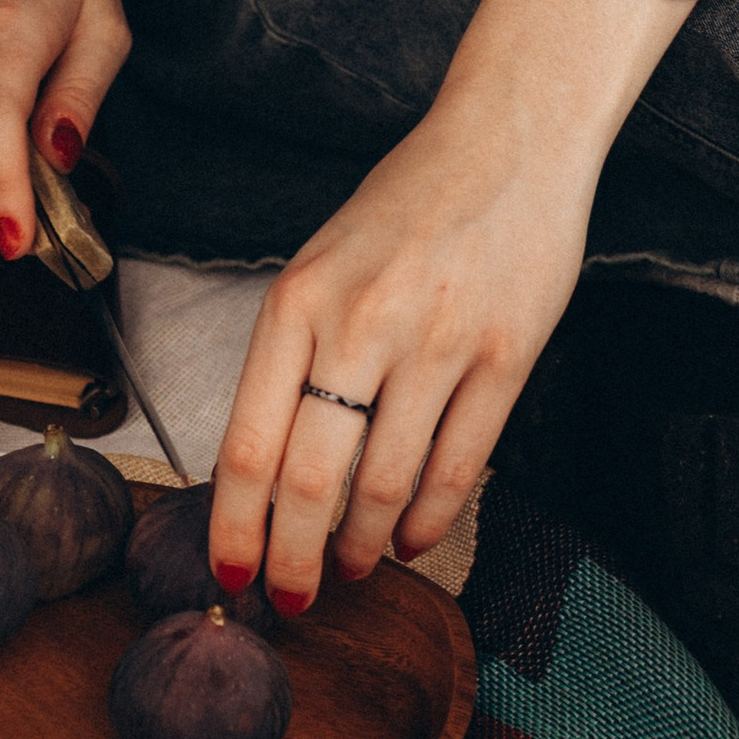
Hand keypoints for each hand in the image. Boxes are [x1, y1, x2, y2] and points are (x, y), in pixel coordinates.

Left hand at [209, 0, 692, 608]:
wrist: (509, 140)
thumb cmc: (407, 205)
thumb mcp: (322, 264)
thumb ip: (294, 355)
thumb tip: (266, 471)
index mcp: (298, 300)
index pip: (249, 443)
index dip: (236, 527)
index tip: (229, 573)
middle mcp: (361, 323)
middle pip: (312, 481)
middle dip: (293, 558)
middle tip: (290, 598)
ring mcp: (438, 342)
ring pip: (387, 486)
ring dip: (364, 546)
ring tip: (352, 566)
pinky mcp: (505, 357)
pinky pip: (460, 466)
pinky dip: (430, 519)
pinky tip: (414, 537)